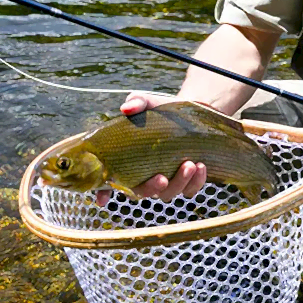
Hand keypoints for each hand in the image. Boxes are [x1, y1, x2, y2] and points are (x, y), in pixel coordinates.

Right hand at [93, 92, 210, 205]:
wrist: (189, 115)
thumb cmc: (160, 111)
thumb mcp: (148, 103)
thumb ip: (136, 102)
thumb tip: (127, 108)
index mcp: (127, 162)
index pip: (111, 181)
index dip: (103, 193)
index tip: (102, 200)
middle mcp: (144, 176)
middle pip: (142, 193)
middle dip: (152, 188)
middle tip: (162, 178)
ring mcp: (166, 182)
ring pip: (168, 193)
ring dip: (179, 183)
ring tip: (190, 164)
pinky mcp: (187, 182)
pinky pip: (190, 190)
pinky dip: (196, 182)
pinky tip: (200, 166)